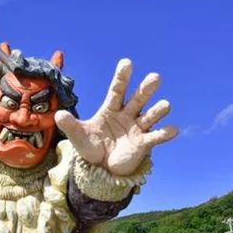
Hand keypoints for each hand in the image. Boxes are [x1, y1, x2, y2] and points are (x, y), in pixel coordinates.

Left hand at [56, 59, 177, 176]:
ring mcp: (137, 128)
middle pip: (138, 99)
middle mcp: (127, 115)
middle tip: (155, 77)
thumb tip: (59, 115)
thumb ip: (71, 126)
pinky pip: (156, 137)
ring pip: (150, 116)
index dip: (122, 77)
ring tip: (165, 105)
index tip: (127, 62)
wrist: (101, 169)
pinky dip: (165, 133)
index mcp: (110, 109)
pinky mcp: (143, 144)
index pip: (117, 90)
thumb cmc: (91, 148)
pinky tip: (173, 129)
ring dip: (158, 110)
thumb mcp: (79, 137)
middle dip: (146, 89)